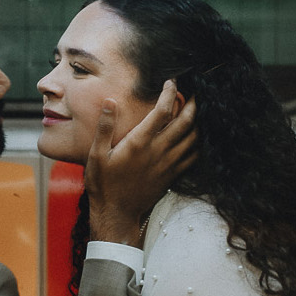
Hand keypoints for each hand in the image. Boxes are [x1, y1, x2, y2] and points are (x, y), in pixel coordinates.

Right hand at [85, 79, 196, 245]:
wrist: (116, 214)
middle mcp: (158, 151)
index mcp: (139, 142)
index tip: (171, 82)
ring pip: (193, 138)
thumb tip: (110, 102)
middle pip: (185, 122)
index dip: (169, 93)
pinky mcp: (172, 176)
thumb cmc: (103, 184)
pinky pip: (193, 156)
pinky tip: (197, 137)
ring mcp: (168, 164)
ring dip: (198, 121)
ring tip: (198, 110)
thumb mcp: (96, 155)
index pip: (162, 111)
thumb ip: (104, 127)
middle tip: (195, 91)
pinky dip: (199, 143)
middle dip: (193, 103)